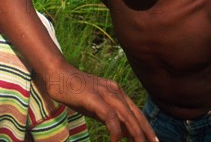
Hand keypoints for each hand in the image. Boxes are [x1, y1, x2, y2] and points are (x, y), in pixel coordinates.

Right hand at [42, 68, 156, 141]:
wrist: (58, 75)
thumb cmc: (76, 92)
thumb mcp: (96, 108)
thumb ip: (110, 118)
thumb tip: (124, 133)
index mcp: (117, 92)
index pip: (136, 112)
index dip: (146, 126)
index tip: (153, 140)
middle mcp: (115, 90)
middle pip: (135, 113)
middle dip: (145, 131)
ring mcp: (104, 92)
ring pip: (126, 114)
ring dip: (134, 132)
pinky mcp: (94, 97)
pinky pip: (109, 114)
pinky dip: (114, 128)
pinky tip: (115, 140)